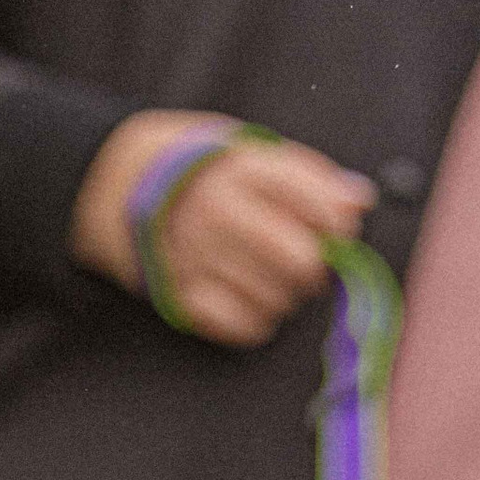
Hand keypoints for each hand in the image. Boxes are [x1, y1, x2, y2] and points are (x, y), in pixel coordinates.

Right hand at [73, 111, 374, 347]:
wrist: (120, 182)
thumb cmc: (205, 170)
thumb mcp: (252, 152)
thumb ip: (308, 176)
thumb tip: (359, 202)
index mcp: (242, 169)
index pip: (320, 207)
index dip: (339, 225)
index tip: (333, 227)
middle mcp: (218, 212)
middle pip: (302, 261)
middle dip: (314, 267)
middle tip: (305, 261)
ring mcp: (196, 255)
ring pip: (276, 298)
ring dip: (285, 295)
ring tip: (270, 277)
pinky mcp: (179, 293)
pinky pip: (241, 327)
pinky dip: (256, 321)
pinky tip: (251, 301)